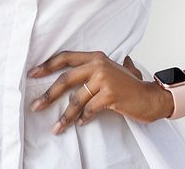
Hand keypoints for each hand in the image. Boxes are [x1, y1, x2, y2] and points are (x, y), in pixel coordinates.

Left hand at [26, 51, 169, 134]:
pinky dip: (83, 119)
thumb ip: (93, 68)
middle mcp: (98, 65)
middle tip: (36, 106)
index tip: (33, 74)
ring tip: (56, 127)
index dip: (48, 65)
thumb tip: (70, 74)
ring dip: (65, 116)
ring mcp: (104, 79)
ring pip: (76, 99)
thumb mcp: (112, 70)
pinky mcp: (110, 95)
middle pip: (66, 79)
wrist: (151, 97)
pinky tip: (81, 124)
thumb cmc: (130, 86)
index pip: (66, 57)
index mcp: (96, 57)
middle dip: (48, 94)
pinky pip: (89, 110)